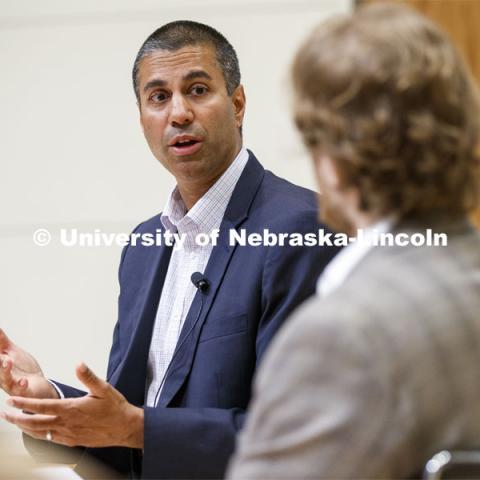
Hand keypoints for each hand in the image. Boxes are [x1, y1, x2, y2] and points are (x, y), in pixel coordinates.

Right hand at [0, 329, 57, 398]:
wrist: (38, 385)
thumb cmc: (22, 368)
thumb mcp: (12, 352)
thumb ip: (2, 341)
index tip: (0, 350)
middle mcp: (1, 376)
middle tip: (2, 355)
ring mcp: (11, 384)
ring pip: (5, 378)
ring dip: (5, 370)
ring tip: (7, 361)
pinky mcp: (22, 391)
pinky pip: (21, 390)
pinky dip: (21, 386)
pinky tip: (23, 381)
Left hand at [1, 363, 143, 448]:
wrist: (125, 428)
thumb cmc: (115, 408)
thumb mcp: (104, 388)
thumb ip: (88, 376)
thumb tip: (78, 364)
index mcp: (72, 409)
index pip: (42, 406)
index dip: (24, 403)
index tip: (11, 399)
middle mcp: (67, 423)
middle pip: (35, 423)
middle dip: (17, 418)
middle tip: (5, 412)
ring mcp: (69, 434)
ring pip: (40, 433)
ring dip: (25, 428)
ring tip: (15, 422)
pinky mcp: (73, 441)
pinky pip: (51, 440)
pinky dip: (39, 435)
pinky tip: (37, 432)